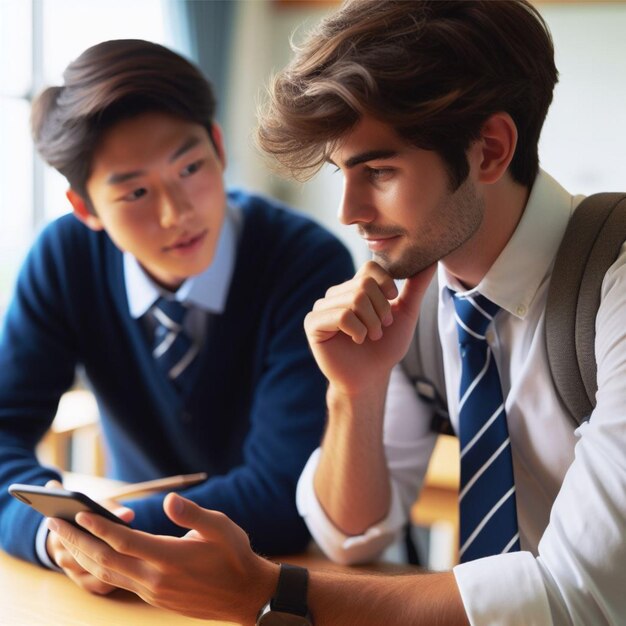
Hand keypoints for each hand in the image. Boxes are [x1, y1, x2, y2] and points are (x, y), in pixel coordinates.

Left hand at [48, 493, 279, 621]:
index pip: (125, 541)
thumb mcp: (220, 527)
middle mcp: (155, 578)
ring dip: (82, 555)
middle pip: (106, 559)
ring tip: (64, 539)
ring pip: (107, 573)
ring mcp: (152, 591)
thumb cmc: (235, 556)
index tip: (80, 513)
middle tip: (54, 523)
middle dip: (77, 541)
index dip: (101, 526)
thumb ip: (191, 514)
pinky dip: (98, 567)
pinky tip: (93, 557)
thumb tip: (167, 500)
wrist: (245, 595)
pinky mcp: (154, 597)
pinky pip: (118, 581)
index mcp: (170, 558)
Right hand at [304, 261, 435, 395]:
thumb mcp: (406, 314)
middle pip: (364, 285)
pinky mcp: (313, 323)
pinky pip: (341, 315)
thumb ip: (415, 287)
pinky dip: (357, 330)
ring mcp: (322, 307)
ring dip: (371, 323)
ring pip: (354, 300)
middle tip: (380, 329)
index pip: (370, 268)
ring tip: (370, 337)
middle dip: (381, 310)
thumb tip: (432, 262)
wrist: (371, 378)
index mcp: (354, 287)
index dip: (386, 285)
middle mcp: (336, 294)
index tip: (392, 304)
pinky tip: (357, 340)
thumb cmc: (385, 347)